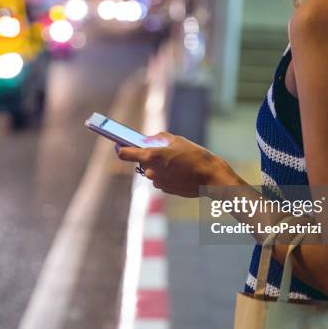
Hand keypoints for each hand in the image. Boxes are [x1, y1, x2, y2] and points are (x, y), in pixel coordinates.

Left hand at [116, 132, 241, 196]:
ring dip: (160, 165)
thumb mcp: (176, 140)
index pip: (124, 153)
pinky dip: (167, 174)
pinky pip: (161, 179)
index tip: (118, 144)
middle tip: (163, 150)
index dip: (119, 148)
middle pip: (142, 162)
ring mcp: (157, 182)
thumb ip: (158, 139)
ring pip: (153, 170)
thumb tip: (148, 140)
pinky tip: (180, 170)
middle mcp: (150, 171)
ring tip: (177, 160)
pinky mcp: (165, 190)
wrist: (209, 177)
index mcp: (150, 156)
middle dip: (150, 156)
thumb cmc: (194, 155)